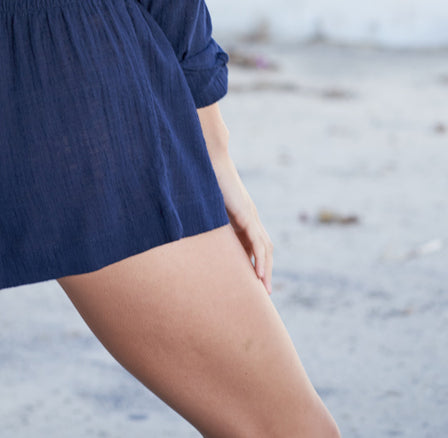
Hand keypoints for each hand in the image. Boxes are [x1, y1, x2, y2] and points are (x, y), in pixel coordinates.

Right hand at [196, 103, 273, 293]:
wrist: (209, 157)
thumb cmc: (202, 177)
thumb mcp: (204, 205)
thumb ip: (202, 217)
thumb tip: (182, 230)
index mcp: (241, 215)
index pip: (254, 243)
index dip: (255, 261)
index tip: (252, 280)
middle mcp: (249, 216)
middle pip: (264, 248)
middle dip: (265, 269)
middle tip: (264, 291)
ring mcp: (250, 215)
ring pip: (265, 248)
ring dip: (265, 269)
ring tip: (264, 288)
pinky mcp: (247, 214)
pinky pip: (258, 242)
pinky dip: (261, 259)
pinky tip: (258, 274)